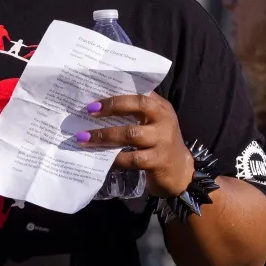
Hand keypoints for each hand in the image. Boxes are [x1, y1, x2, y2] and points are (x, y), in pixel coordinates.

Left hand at [79, 93, 196, 198]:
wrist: (180, 171)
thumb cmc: (160, 142)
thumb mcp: (154, 123)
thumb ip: (137, 113)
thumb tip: (102, 106)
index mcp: (162, 107)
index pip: (140, 94)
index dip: (117, 96)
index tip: (96, 100)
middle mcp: (164, 120)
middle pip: (138, 107)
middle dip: (112, 108)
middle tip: (89, 112)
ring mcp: (163, 140)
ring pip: (130, 134)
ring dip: (105, 136)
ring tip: (85, 138)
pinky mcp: (158, 160)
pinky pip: (132, 158)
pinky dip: (115, 158)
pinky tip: (102, 157)